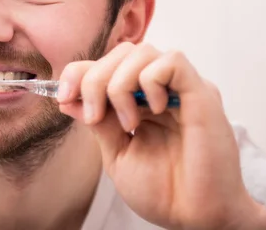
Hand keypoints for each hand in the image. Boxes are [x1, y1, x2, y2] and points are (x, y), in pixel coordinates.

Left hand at [57, 42, 265, 229]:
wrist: (195, 217)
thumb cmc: (164, 191)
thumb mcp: (117, 153)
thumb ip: (99, 122)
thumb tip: (69, 98)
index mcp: (140, 101)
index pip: (106, 64)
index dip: (79, 73)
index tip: (63, 97)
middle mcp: (162, 89)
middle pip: (122, 52)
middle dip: (94, 79)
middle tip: (93, 115)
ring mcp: (181, 89)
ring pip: (143, 51)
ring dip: (120, 83)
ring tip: (128, 122)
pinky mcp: (202, 94)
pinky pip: (173, 61)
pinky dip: (151, 81)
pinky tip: (155, 111)